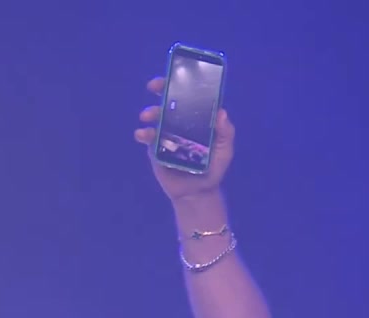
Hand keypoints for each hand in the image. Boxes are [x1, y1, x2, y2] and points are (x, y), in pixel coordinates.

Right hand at [133, 77, 234, 200]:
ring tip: (148, 117)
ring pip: (156, 116)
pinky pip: (147, 136)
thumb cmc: (213, 169)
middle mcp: (181, 123)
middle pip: (170, 101)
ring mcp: (167, 134)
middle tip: (155, 86)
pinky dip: (143, 133)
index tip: (177, 75)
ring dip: (150, 112)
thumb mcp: (224, 151)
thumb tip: (222, 112)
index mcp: (198, 120)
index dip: (184, 84)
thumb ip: (226, 133)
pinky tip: (142, 135)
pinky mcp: (155, 147)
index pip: (190, 97)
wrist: (198, 192)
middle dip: (161, 89)